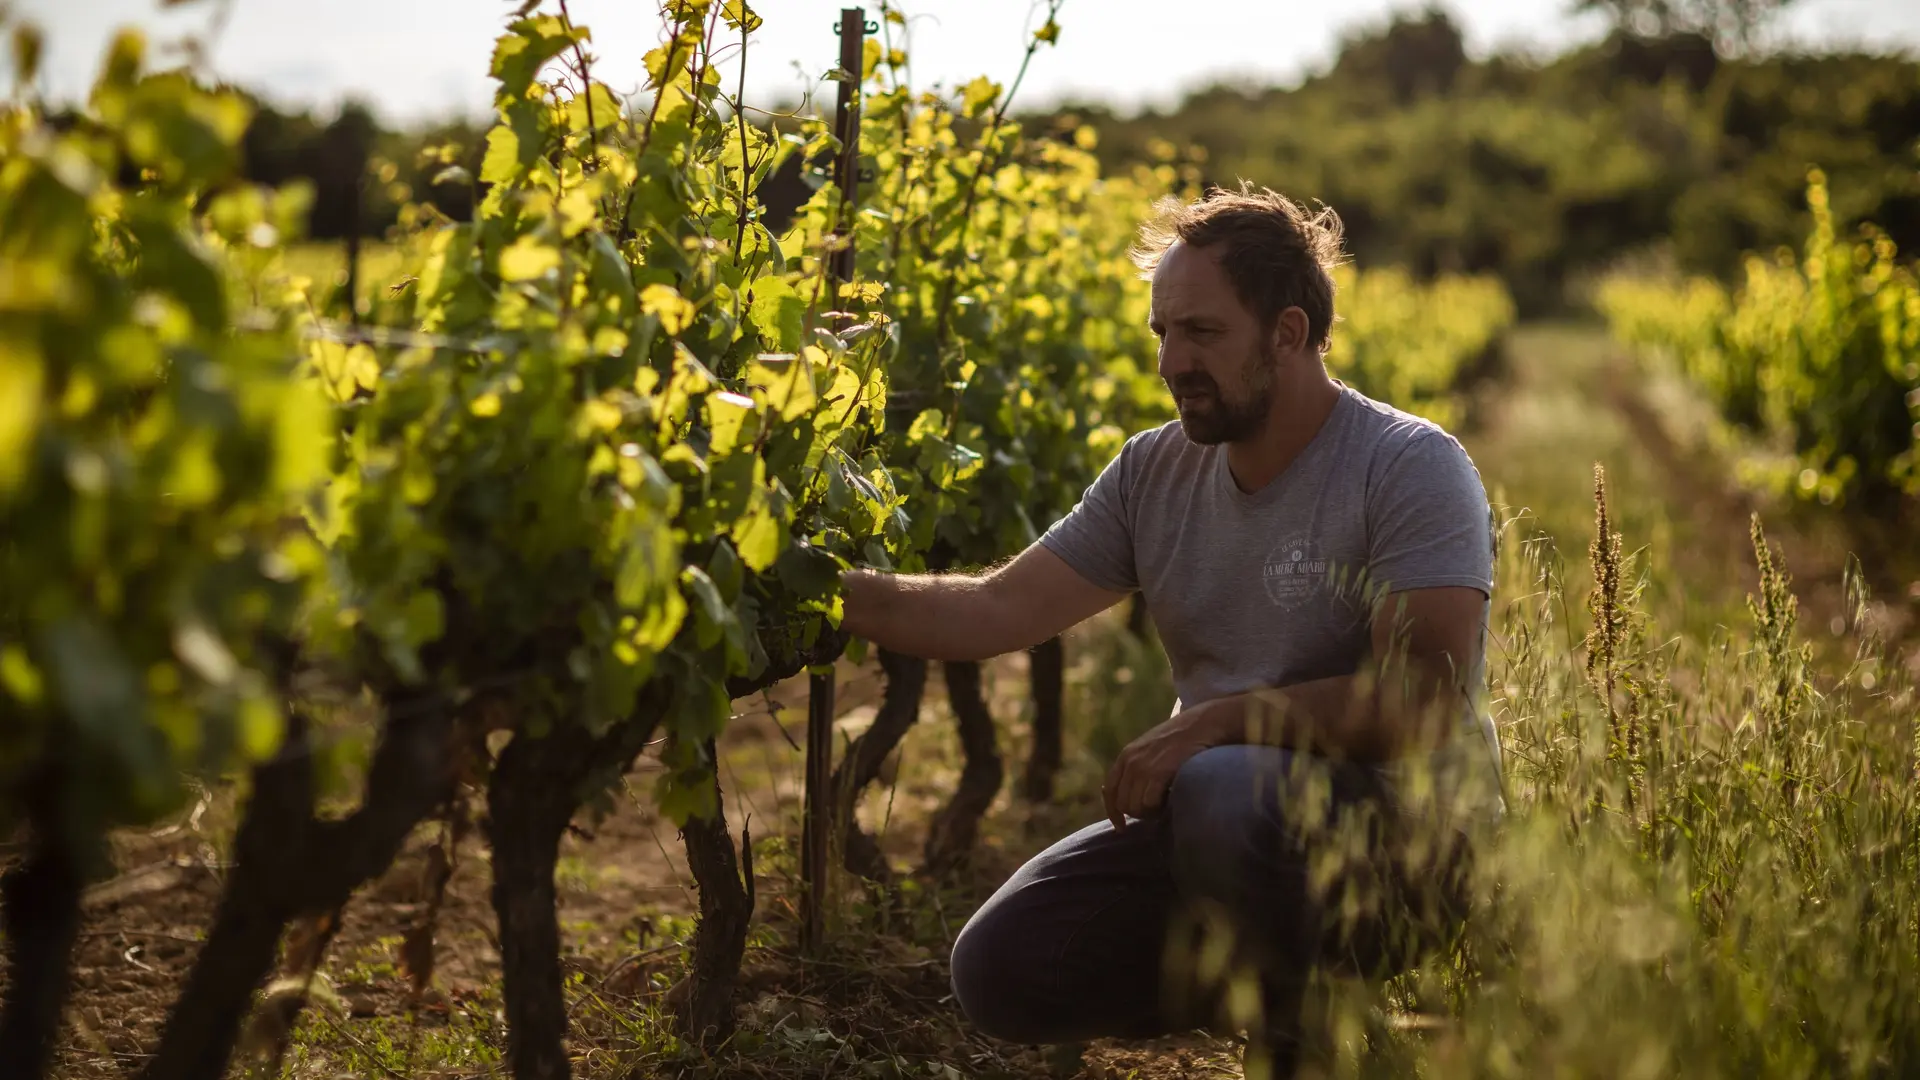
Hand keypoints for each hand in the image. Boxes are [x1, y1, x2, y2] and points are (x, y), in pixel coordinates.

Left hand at [1102, 705, 1219, 829]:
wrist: (1204, 723)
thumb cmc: (1183, 739)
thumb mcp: (1153, 749)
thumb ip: (1140, 768)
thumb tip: (1132, 796)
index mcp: (1126, 756)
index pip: (1110, 791)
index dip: (1114, 813)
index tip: (1121, 828)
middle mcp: (1130, 761)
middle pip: (1123, 804)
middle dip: (1139, 813)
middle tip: (1157, 811)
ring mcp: (1143, 766)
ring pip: (1136, 807)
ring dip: (1151, 812)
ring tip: (1166, 805)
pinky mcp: (1158, 772)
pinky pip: (1150, 803)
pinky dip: (1160, 808)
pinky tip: (1172, 801)